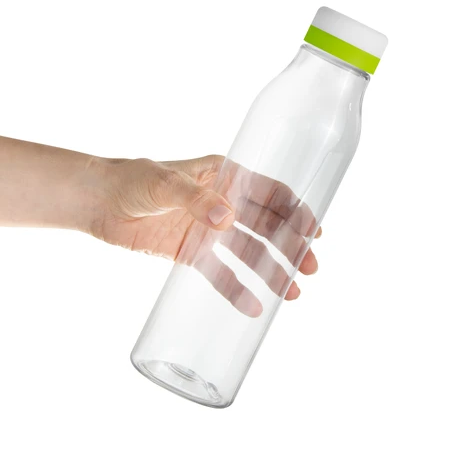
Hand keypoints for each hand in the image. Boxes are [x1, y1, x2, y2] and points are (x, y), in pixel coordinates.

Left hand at [90, 155, 320, 315]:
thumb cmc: (132, 181)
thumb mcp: (164, 183)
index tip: (313, 232)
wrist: (99, 203)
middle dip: (290, 246)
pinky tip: (252, 306)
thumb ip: (196, 198)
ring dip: (270, 271)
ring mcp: (209, 231)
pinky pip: (219, 273)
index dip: (294, 210)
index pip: (269, 193)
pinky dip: (236, 289)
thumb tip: (228, 219)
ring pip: (248, 253)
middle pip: (266, 226)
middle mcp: (223, 204)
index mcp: (224, 177)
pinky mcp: (192, 254)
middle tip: (309, 268)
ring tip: (290, 293)